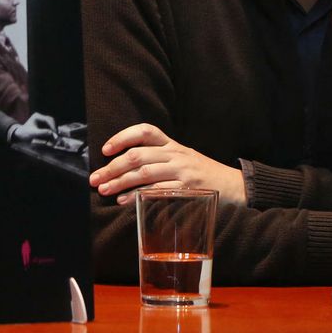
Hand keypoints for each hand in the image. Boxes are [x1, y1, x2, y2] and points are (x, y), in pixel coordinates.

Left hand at [10, 113, 57, 144]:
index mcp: (37, 116)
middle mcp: (40, 117)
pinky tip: (52, 138)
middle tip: (56, 136)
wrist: (19, 136)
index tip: (55, 133)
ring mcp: (42, 120)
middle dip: (54, 128)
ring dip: (54, 131)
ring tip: (54, 138)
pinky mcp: (43, 125)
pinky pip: (50, 128)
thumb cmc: (24, 134)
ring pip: (52, 124)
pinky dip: (52, 132)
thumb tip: (52, 133)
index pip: (48, 119)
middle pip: (52, 121)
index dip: (53, 126)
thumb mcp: (33, 133)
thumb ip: (42, 133)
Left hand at [88, 123, 245, 206]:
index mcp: (174, 145)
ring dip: (120, 181)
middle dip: (112, 167)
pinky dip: (137, 196)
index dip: (123, 136)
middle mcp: (177, 154)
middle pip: (138, 155)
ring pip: (144, 172)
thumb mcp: (184, 160)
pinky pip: (158, 190)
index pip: (145, 131)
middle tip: (94, 179)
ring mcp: (183, 171)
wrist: (237, 187)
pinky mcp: (188, 189)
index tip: (106, 149)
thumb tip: (123, 169)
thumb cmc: (204, 176)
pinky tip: (124, 201)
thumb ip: (160, 160)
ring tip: (104, 189)